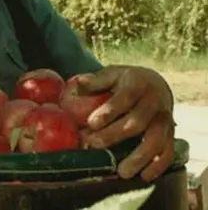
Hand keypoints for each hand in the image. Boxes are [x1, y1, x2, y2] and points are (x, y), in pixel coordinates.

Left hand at [77, 65, 175, 180]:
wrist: (156, 84)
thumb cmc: (127, 81)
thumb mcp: (112, 74)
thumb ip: (96, 81)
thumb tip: (78, 83)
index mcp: (137, 85)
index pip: (123, 99)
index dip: (108, 111)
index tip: (91, 123)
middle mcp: (153, 103)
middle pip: (137, 122)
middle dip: (115, 135)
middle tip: (94, 145)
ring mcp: (164, 119)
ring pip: (155, 140)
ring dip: (139, 157)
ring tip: (122, 171)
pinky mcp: (171, 133)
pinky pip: (168, 151)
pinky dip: (158, 165)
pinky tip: (145, 175)